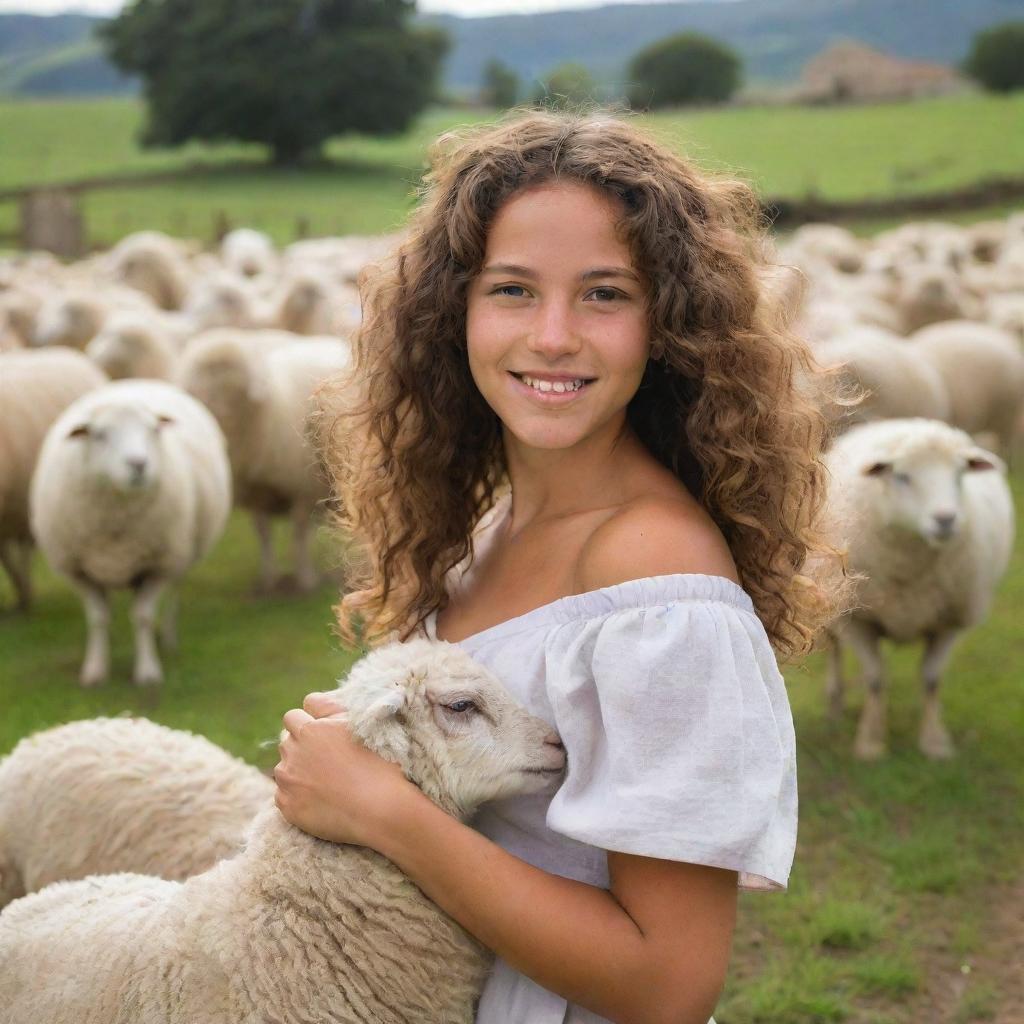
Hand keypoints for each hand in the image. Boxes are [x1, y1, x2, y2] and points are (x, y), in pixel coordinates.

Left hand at [274, 691, 415, 846]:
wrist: (379, 809)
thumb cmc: (375, 763)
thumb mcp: (355, 725)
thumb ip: (328, 707)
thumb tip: (310, 701)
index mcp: (309, 729)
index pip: (293, 716)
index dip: (308, 723)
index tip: (322, 735)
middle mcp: (293, 752)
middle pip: (286, 740)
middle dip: (300, 745)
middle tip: (325, 758)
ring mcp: (288, 780)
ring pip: (283, 768)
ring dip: (296, 770)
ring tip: (324, 781)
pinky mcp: (287, 806)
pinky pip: (283, 795)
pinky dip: (296, 796)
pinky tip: (320, 800)